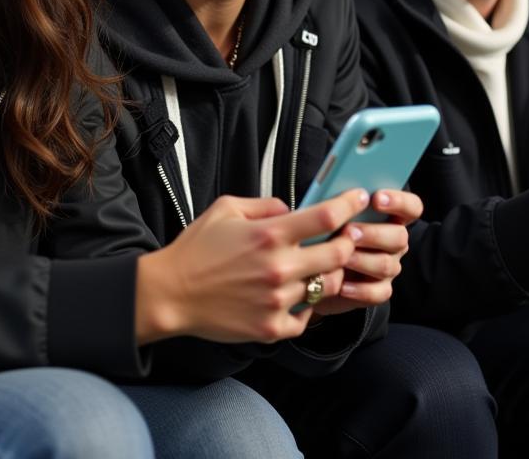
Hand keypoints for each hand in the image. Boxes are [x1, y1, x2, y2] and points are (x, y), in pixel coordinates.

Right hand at [134, 189, 367, 344]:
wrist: (170, 294)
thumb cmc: (196, 249)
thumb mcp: (227, 209)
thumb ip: (266, 205)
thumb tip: (293, 209)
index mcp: (270, 234)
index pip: (326, 216)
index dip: (349, 205)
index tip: (358, 199)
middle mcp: (279, 267)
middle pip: (340, 254)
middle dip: (348, 243)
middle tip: (345, 238)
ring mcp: (278, 301)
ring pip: (327, 286)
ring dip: (329, 275)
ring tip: (318, 267)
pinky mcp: (272, 328)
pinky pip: (307, 317)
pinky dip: (307, 306)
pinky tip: (296, 295)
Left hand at [312, 188, 421, 314]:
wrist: (315, 269)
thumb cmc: (326, 232)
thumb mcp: (335, 214)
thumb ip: (345, 204)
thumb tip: (343, 198)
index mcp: (392, 217)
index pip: (412, 207)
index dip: (400, 201)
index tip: (376, 198)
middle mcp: (395, 242)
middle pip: (400, 237)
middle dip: (373, 234)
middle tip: (349, 231)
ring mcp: (390, 267)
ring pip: (387, 265)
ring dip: (363, 260)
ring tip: (341, 258)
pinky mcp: (380, 290)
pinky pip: (378, 292)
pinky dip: (360, 290)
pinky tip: (342, 285)